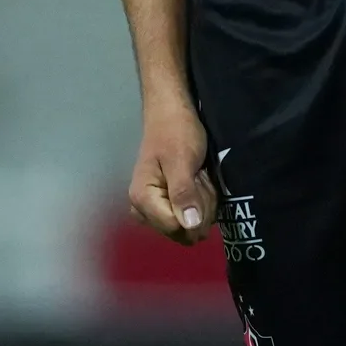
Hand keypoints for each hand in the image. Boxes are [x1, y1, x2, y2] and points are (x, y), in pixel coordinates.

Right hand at [129, 102, 217, 244]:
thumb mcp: (181, 159)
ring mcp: (156, 211)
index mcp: (142, 199)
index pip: (175, 227)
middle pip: (183, 231)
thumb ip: (183, 192)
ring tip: (199, 176)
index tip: (197, 182)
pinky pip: (191, 219)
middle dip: (200, 207)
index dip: (195, 211)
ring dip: (203, 202)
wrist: (171, 113)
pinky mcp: (167, 207)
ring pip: (190, 227)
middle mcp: (144, 211)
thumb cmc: (175, 131)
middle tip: (199, 177)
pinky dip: (202, 201)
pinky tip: (199, 181)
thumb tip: (189, 226)